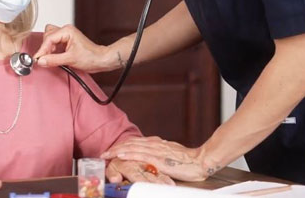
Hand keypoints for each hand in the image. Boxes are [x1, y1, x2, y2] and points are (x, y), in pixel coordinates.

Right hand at [33, 24, 119, 72]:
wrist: (101, 60)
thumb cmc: (91, 57)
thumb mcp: (70, 59)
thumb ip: (54, 60)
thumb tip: (41, 61)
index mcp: (67, 31)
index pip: (48, 39)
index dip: (42, 50)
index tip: (37, 59)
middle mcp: (66, 31)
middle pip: (47, 36)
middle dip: (45, 48)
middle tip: (44, 59)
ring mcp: (66, 35)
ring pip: (49, 39)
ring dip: (47, 48)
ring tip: (49, 58)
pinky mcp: (66, 41)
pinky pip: (54, 43)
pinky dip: (51, 50)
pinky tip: (53, 57)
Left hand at [101, 137, 215, 181]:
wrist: (201, 161)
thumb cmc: (189, 161)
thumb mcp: (171, 155)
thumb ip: (161, 155)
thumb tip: (153, 158)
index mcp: (157, 144)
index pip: (135, 142)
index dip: (122, 145)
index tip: (111, 150)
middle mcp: (155, 144)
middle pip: (131, 143)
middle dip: (115, 148)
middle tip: (103, 153)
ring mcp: (157, 151)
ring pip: (133, 148)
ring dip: (117, 150)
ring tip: (106, 154)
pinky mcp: (159, 159)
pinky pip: (141, 155)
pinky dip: (128, 154)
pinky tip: (120, 155)